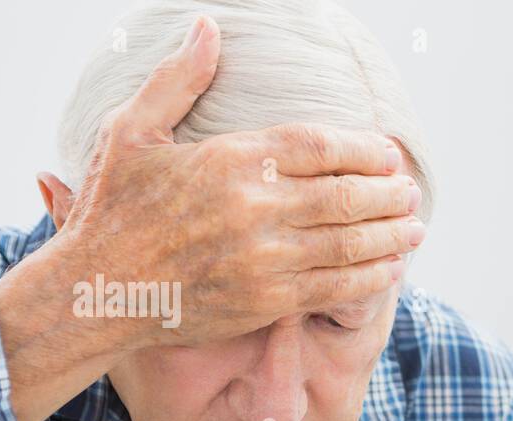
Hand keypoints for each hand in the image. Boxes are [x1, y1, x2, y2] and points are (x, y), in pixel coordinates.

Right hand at [48, 13, 424, 351]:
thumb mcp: (132, 132)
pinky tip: (390, 270)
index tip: (388, 153)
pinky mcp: (267, 301)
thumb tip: (209, 28)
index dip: (363, 148)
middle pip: (345, 194)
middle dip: (387, 193)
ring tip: (415, 229)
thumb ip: (177, 81)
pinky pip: (334, 287)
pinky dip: (369, 278)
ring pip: (348, 243)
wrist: (97, 292)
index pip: (318, 145)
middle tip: (411, 192)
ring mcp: (264, 258)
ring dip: (390, 236)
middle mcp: (254, 208)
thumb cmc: (113, 209)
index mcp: (230, 160)